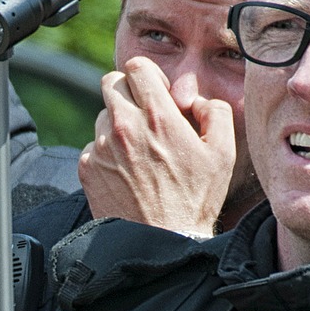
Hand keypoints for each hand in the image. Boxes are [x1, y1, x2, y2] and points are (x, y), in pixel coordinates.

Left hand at [81, 57, 235, 238]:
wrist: (164, 243)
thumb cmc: (195, 200)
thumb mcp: (222, 153)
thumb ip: (215, 112)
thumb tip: (196, 100)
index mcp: (158, 116)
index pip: (137, 67)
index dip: (148, 76)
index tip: (156, 93)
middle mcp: (124, 126)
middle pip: (112, 82)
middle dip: (128, 92)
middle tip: (144, 116)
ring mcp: (101, 147)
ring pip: (102, 115)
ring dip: (117, 125)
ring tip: (138, 152)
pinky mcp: (87, 168)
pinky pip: (92, 146)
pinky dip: (106, 153)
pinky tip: (126, 172)